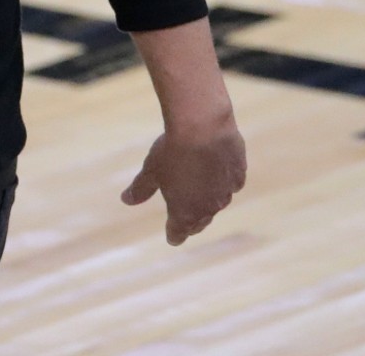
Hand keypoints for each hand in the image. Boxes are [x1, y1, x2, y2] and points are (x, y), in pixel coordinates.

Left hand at [120, 118, 246, 245]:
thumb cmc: (172, 151)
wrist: (203, 127)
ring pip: (217, 203)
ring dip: (209, 201)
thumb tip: (126, 200)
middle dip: (192, 223)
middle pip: (200, 222)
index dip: (174, 235)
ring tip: (202, 195)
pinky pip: (231, 184)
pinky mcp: (239, 174)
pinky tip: (218, 173)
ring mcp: (226, 192)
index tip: (172, 237)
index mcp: (184, 213)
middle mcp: (208, 208)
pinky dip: (224, 182)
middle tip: (187, 223)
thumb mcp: (151, 170)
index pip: (179, 233)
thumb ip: (141, 189)